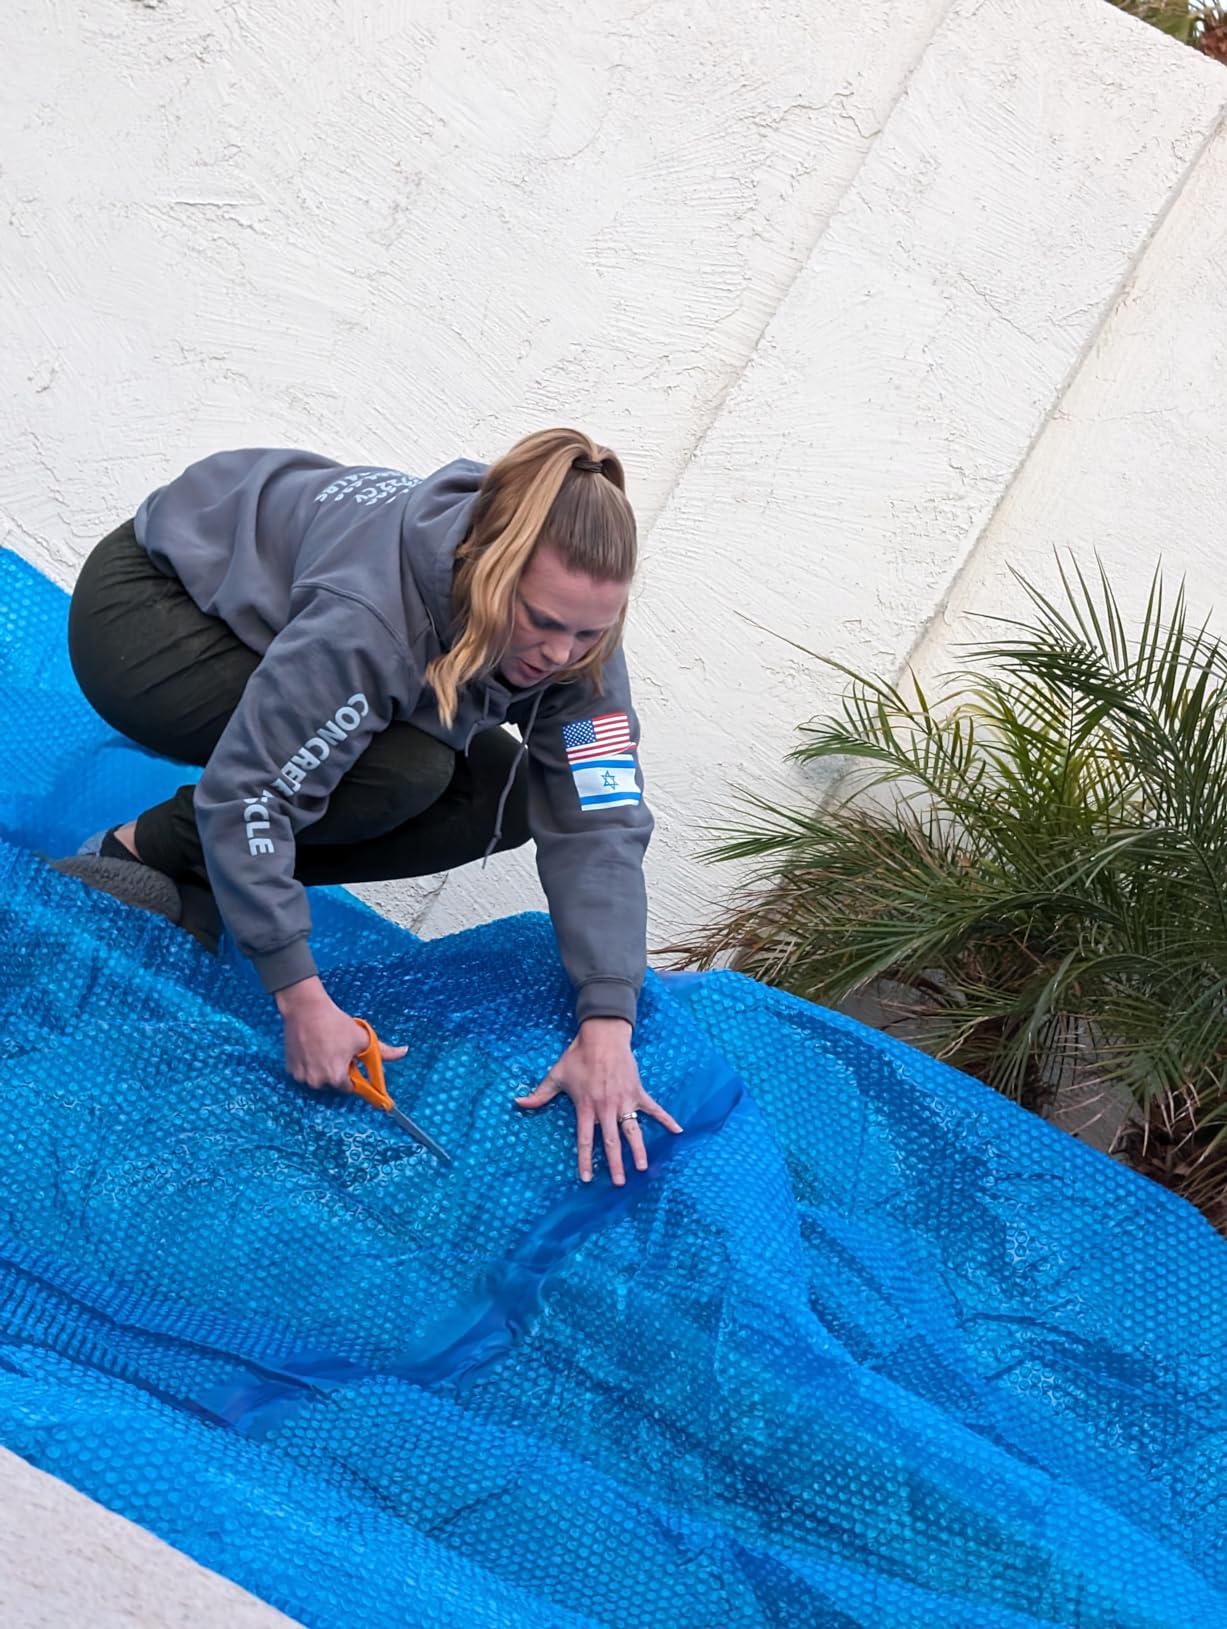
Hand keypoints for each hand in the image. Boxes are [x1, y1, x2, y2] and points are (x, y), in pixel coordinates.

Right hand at [275, 975, 406, 1090]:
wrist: (306, 1008)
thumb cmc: (335, 1023)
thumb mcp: (363, 1038)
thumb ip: (384, 1051)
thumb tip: (404, 1052)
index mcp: (336, 1077)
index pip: (349, 1087)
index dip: (352, 1073)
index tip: (351, 1062)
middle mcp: (317, 1082)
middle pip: (332, 1083)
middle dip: (337, 1071)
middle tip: (337, 1050)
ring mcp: (301, 1076)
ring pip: (317, 1078)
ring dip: (322, 1068)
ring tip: (324, 1047)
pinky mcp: (290, 1068)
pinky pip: (303, 1072)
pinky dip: (308, 1064)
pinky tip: (311, 1048)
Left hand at [515, 1016, 682, 1184]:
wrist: (602, 1037)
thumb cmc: (578, 1056)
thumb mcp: (556, 1075)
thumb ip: (539, 1093)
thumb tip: (518, 1103)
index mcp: (587, 1107)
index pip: (585, 1140)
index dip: (585, 1160)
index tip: (588, 1179)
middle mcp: (606, 1108)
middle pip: (611, 1141)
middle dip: (615, 1164)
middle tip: (619, 1183)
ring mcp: (624, 1101)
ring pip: (633, 1130)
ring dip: (638, 1150)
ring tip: (642, 1168)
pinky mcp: (638, 1092)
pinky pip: (654, 1109)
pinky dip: (667, 1119)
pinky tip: (678, 1131)